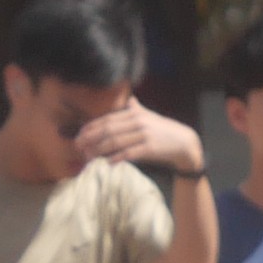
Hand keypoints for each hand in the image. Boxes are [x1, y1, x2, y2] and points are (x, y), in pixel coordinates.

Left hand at [71, 104, 208, 178]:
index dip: (91, 127)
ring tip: (89, 157)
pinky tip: (108, 163)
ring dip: (100, 150)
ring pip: (116, 142)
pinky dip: (117, 158)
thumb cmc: (164, 131)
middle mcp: (138, 121)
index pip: (108, 119)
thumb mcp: (149, 116)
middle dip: (91, 138)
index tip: (79, 135)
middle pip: (109, 130)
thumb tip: (129, 99)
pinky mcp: (150, 148)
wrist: (185, 143)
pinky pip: (129, 153)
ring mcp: (144, 135)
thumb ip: (137, 108)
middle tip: (78, 146)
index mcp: (135, 113)